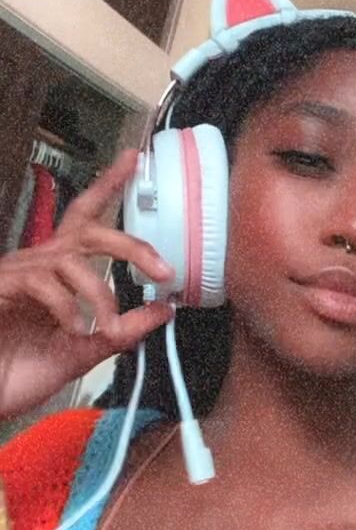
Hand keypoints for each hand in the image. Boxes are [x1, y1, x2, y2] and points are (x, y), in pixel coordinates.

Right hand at [0, 148, 174, 420]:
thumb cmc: (19, 371)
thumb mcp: (82, 351)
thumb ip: (122, 331)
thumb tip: (166, 309)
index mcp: (58, 272)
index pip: (86, 220)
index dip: (107, 187)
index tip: (133, 159)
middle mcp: (38, 264)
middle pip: (87, 230)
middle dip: (130, 245)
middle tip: (163, 268)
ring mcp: (17, 274)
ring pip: (71, 261)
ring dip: (100, 293)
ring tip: (108, 326)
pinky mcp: (1, 287)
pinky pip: (42, 283)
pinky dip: (66, 307)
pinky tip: (74, 329)